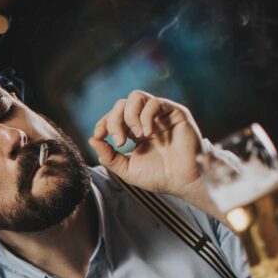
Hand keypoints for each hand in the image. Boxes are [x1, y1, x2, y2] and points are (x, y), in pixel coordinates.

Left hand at [89, 91, 213, 210]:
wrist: (184, 181)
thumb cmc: (159, 176)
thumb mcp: (126, 170)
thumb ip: (108, 157)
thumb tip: (92, 139)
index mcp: (134, 131)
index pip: (113, 116)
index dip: (103, 123)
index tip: (100, 136)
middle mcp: (147, 120)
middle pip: (121, 104)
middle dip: (114, 121)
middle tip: (119, 142)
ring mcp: (160, 115)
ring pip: (136, 97)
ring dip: (129, 115)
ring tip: (135, 136)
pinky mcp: (175, 112)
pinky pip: (154, 102)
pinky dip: (146, 116)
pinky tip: (147, 133)